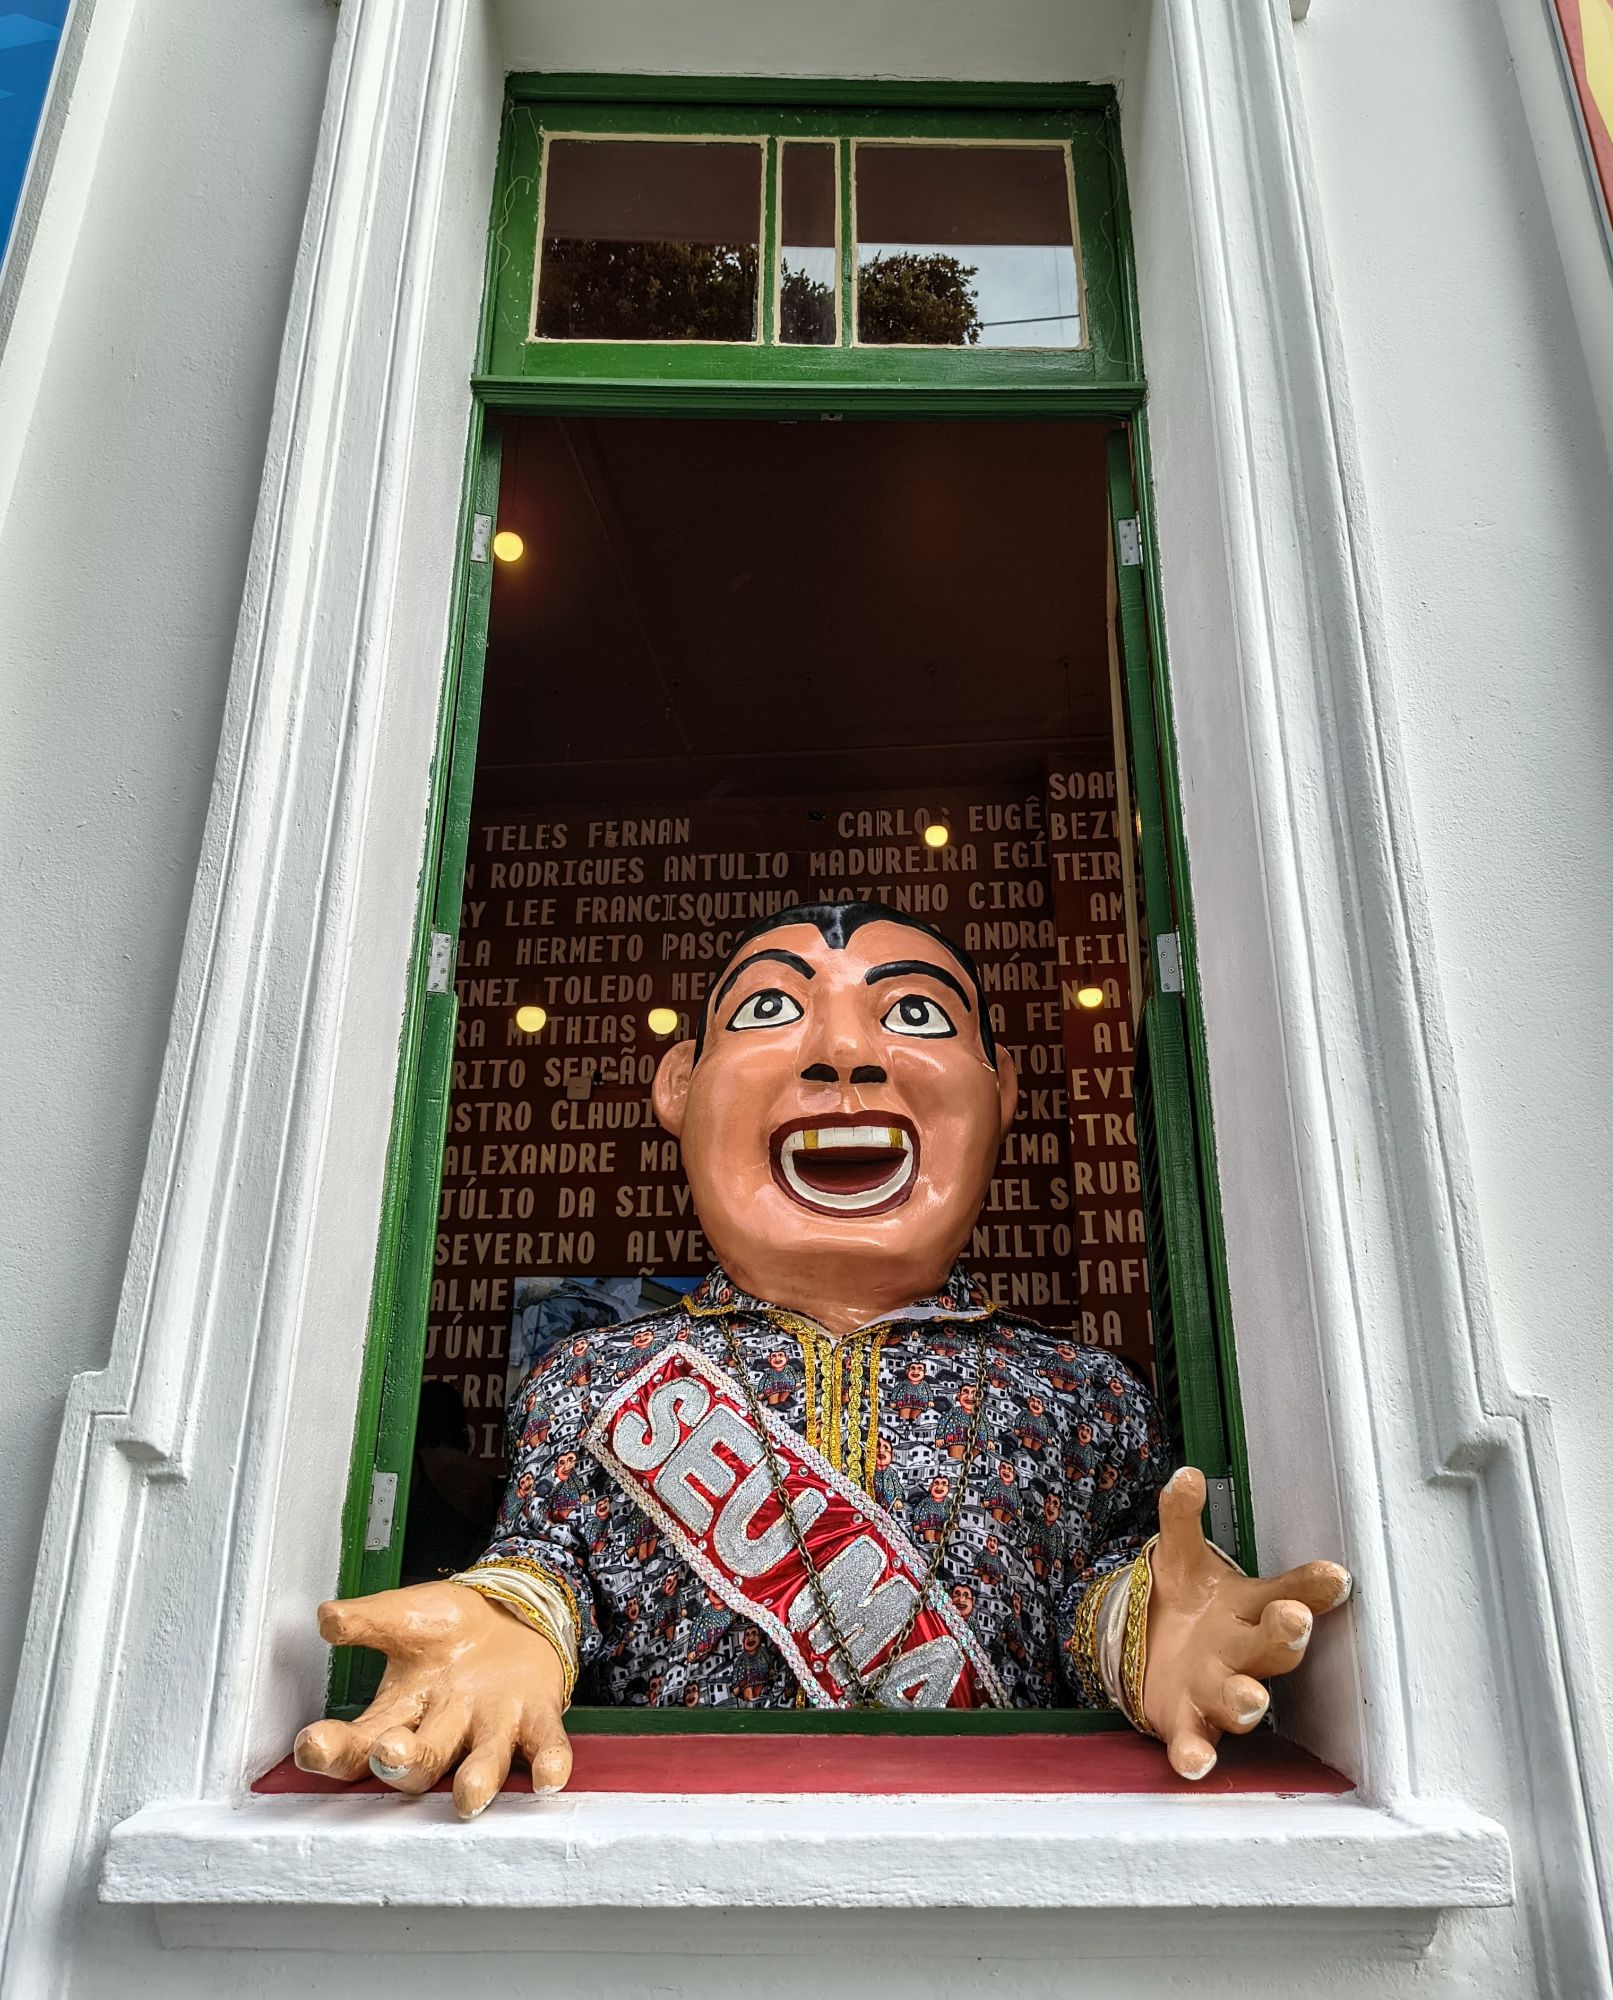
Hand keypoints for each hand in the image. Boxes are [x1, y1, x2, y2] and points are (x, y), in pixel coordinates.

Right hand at [293, 1581, 570, 1818]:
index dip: (333, 1750)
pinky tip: (548, 1778)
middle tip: (388, 1754)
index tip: (311, 1745)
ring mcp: (492, 1728)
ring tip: (468, 1795)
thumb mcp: (403, 1616)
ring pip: (482, 1764)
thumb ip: (366, 1620)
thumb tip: (326, 1617)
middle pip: (418, 1764)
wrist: (511, 1612)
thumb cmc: (447, 1628)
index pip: (357, 1743)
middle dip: (402, 1763)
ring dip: (476, 1780)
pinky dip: (548, 1762)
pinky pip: (545, 1746)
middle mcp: (444, 1732)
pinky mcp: (537, 1717)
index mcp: (400, 1713)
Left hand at [1142, 1466, 1350, 1780]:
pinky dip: (1195, 1756)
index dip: (1309, 1587)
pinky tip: (1195, 1764)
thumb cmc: (1188, 1607)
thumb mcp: (1181, 1560)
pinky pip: (1194, 1744)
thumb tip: (1187, 1475)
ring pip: (1237, 1699)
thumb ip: (1182, 1519)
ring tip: (1251, 1698)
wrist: (1152, 1659)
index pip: (1286, 1594)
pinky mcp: (1186, 1726)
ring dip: (1244, 1700)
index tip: (1334, 1575)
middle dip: (1284, 1636)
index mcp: (1248, 1610)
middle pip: (1270, 1648)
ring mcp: (1216, 1693)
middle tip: (1295, 1621)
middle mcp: (1241, 1654)